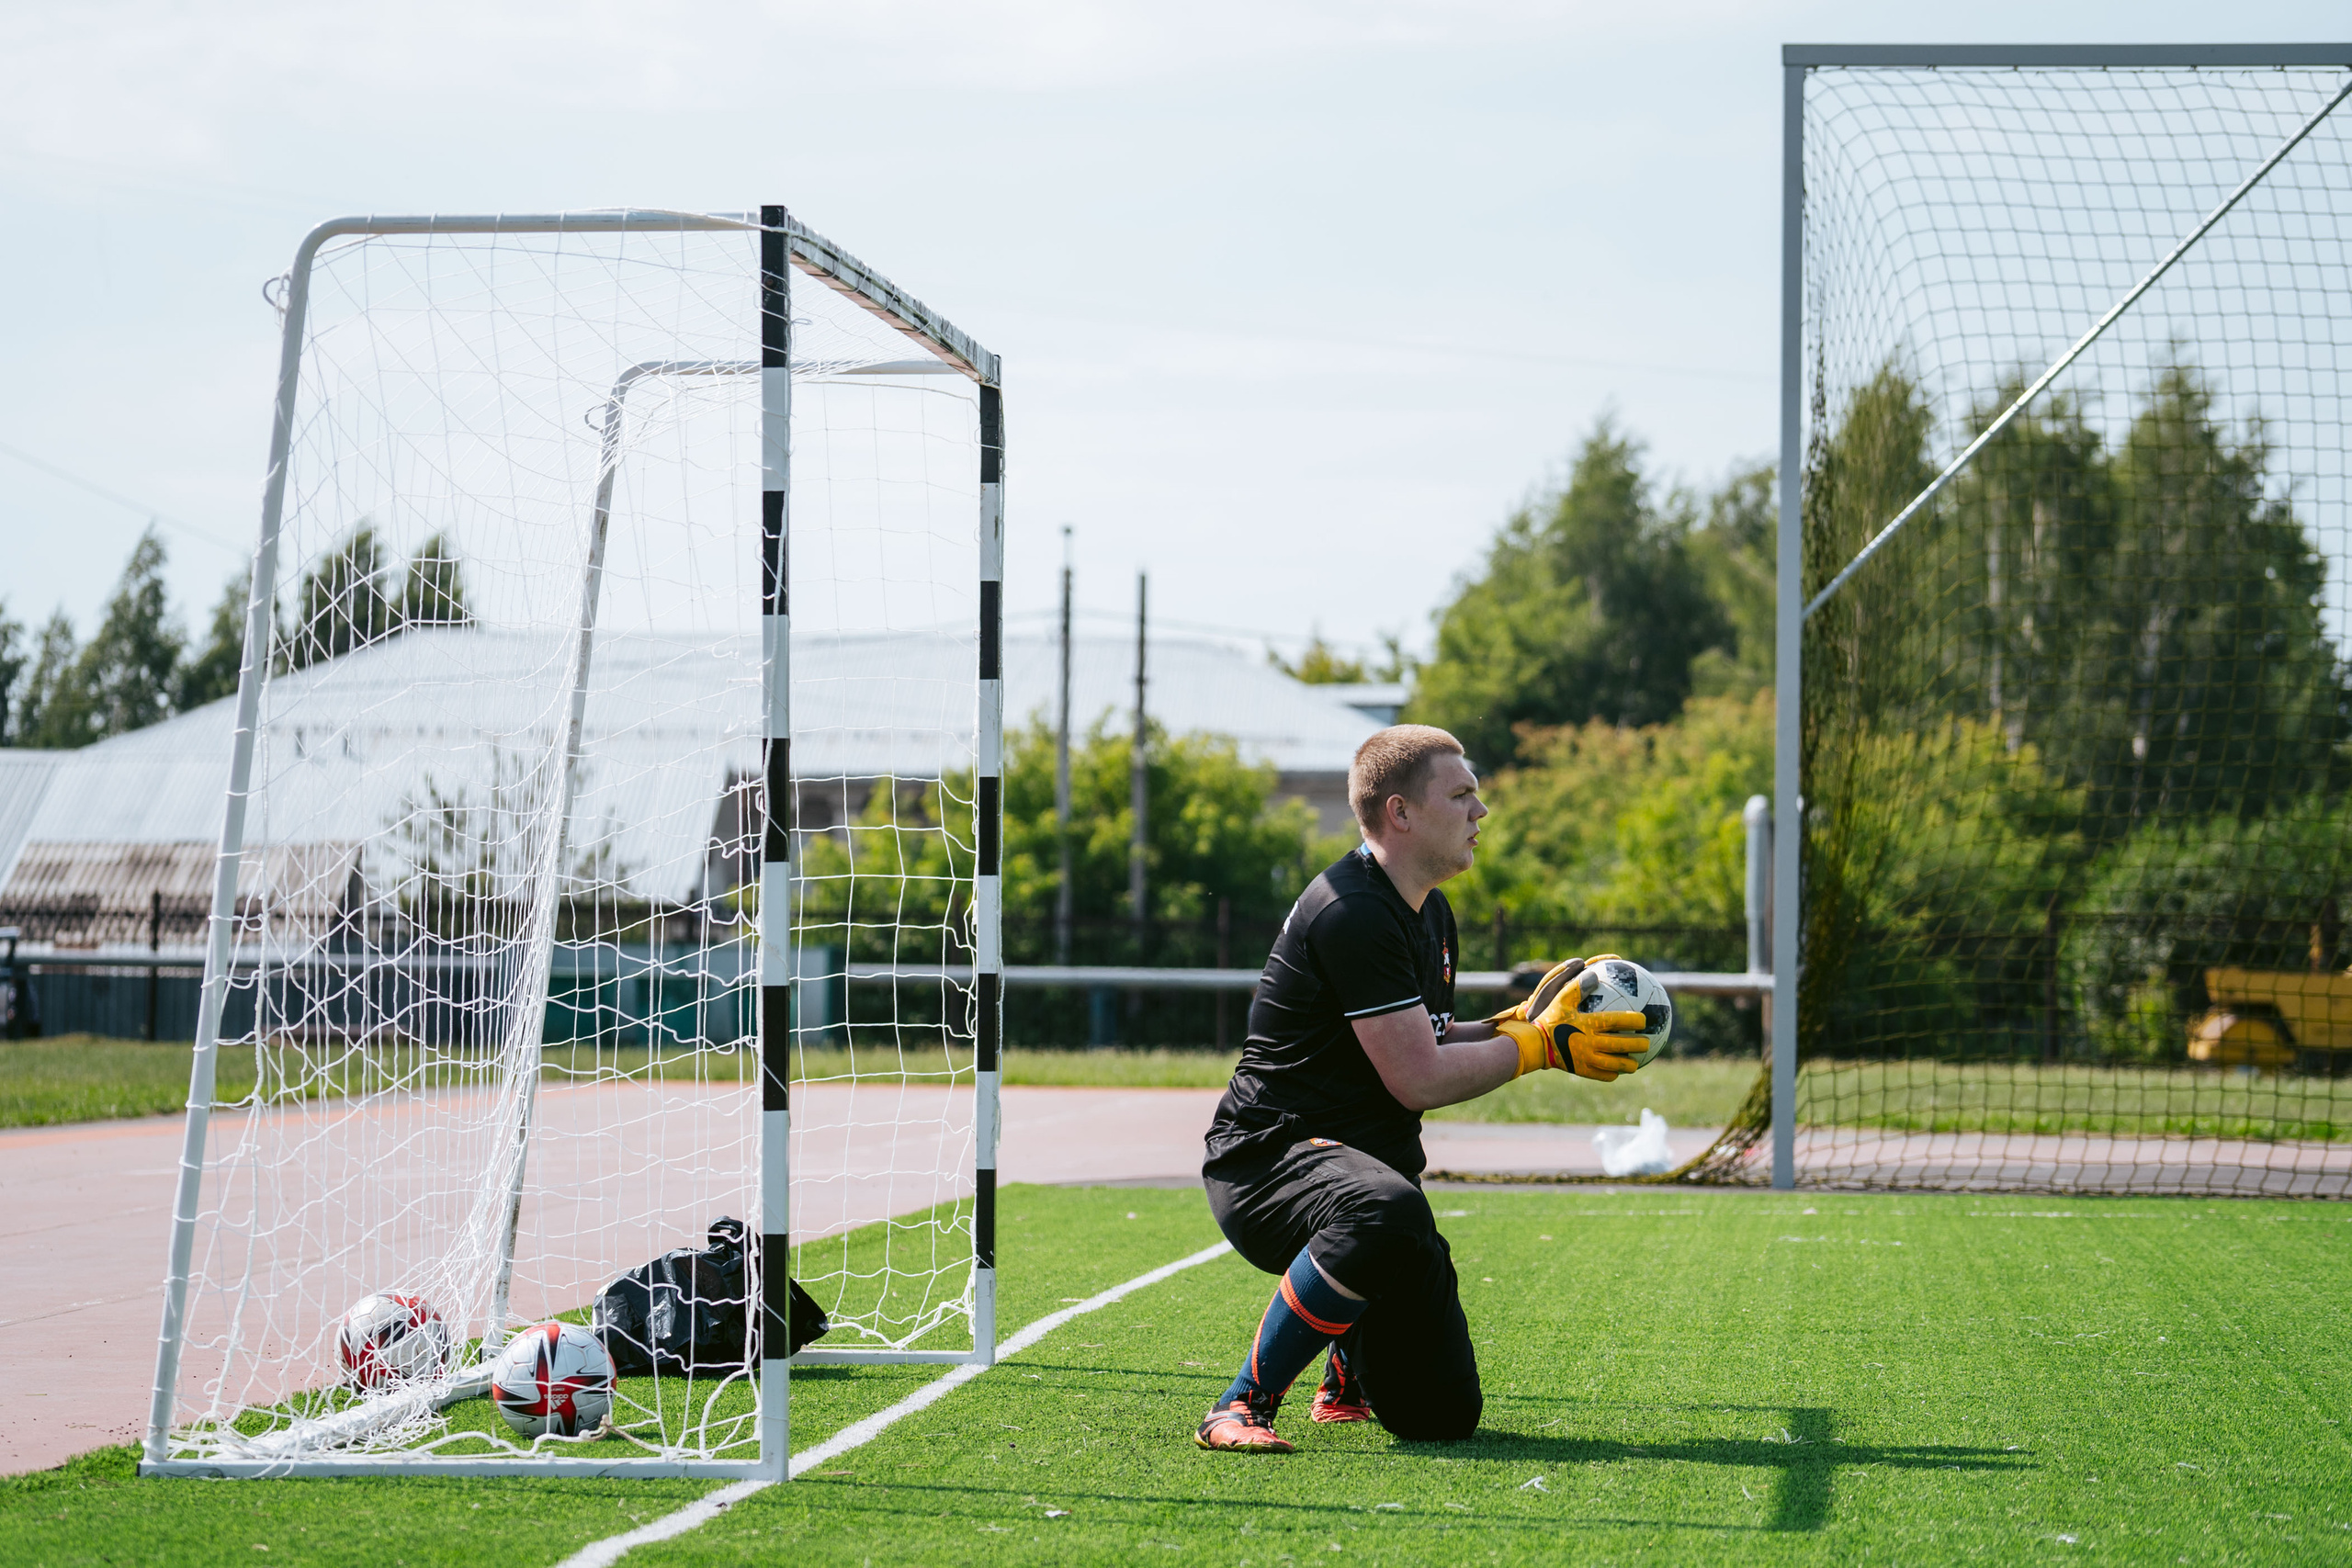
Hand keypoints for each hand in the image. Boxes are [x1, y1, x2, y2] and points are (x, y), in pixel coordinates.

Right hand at [1496, 955, 1645, 1080]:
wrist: (1534, 1045)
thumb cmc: (1549, 1019)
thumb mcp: (1560, 1000)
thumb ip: (1577, 987)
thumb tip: (1593, 974)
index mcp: (1589, 1024)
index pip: (1618, 1021)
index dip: (1635, 1020)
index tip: (1644, 1020)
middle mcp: (1591, 1043)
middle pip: (1622, 1045)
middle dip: (1639, 1044)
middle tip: (1646, 1043)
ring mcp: (1587, 1059)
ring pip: (1615, 1064)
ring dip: (1629, 1064)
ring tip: (1635, 1062)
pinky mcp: (1582, 1071)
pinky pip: (1603, 1075)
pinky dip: (1612, 1073)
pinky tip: (1616, 1071)